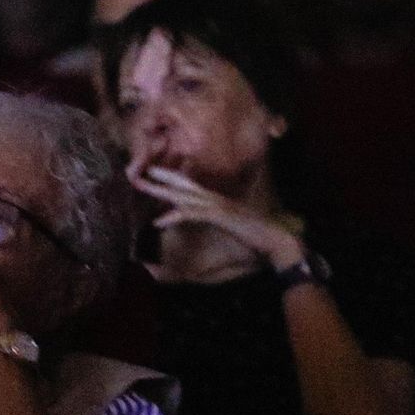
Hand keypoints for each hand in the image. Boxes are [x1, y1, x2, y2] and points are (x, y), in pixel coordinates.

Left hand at [128, 163, 303, 270]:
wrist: (275, 242)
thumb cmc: (254, 240)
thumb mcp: (230, 229)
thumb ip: (215, 227)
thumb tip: (207, 224)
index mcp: (217, 200)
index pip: (191, 185)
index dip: (173, 178)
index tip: (154, 173)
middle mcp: (216, 198)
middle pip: (183, 184)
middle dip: (161, 177)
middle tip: (138, 171)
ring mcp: (218, 205)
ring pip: (183, 195)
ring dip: (160, 191)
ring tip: (140, 186)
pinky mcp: (220, 216)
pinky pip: (192, 214)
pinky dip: (174, 216)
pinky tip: (158, 222)